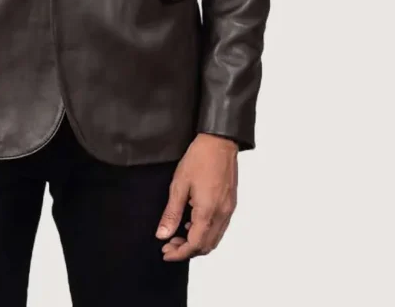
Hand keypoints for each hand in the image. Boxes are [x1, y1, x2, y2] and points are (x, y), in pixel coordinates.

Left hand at [155, 133, 237, 260]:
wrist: (220, 141)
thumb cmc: (199, 158)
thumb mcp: (179, 185)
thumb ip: (172, 212)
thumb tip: (163, 234)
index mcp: (208, 212)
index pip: (194, 244)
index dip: (179, 253)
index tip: (166, 253)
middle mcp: (222, 214)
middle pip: (206, 246)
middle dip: (187, 250)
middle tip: (169, 245)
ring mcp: (228, 210)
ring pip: (214, 239)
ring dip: (197, 242)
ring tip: (178, 235)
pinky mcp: (231, 203)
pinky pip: (220, 227)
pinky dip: (206, 232)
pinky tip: (193, 223)